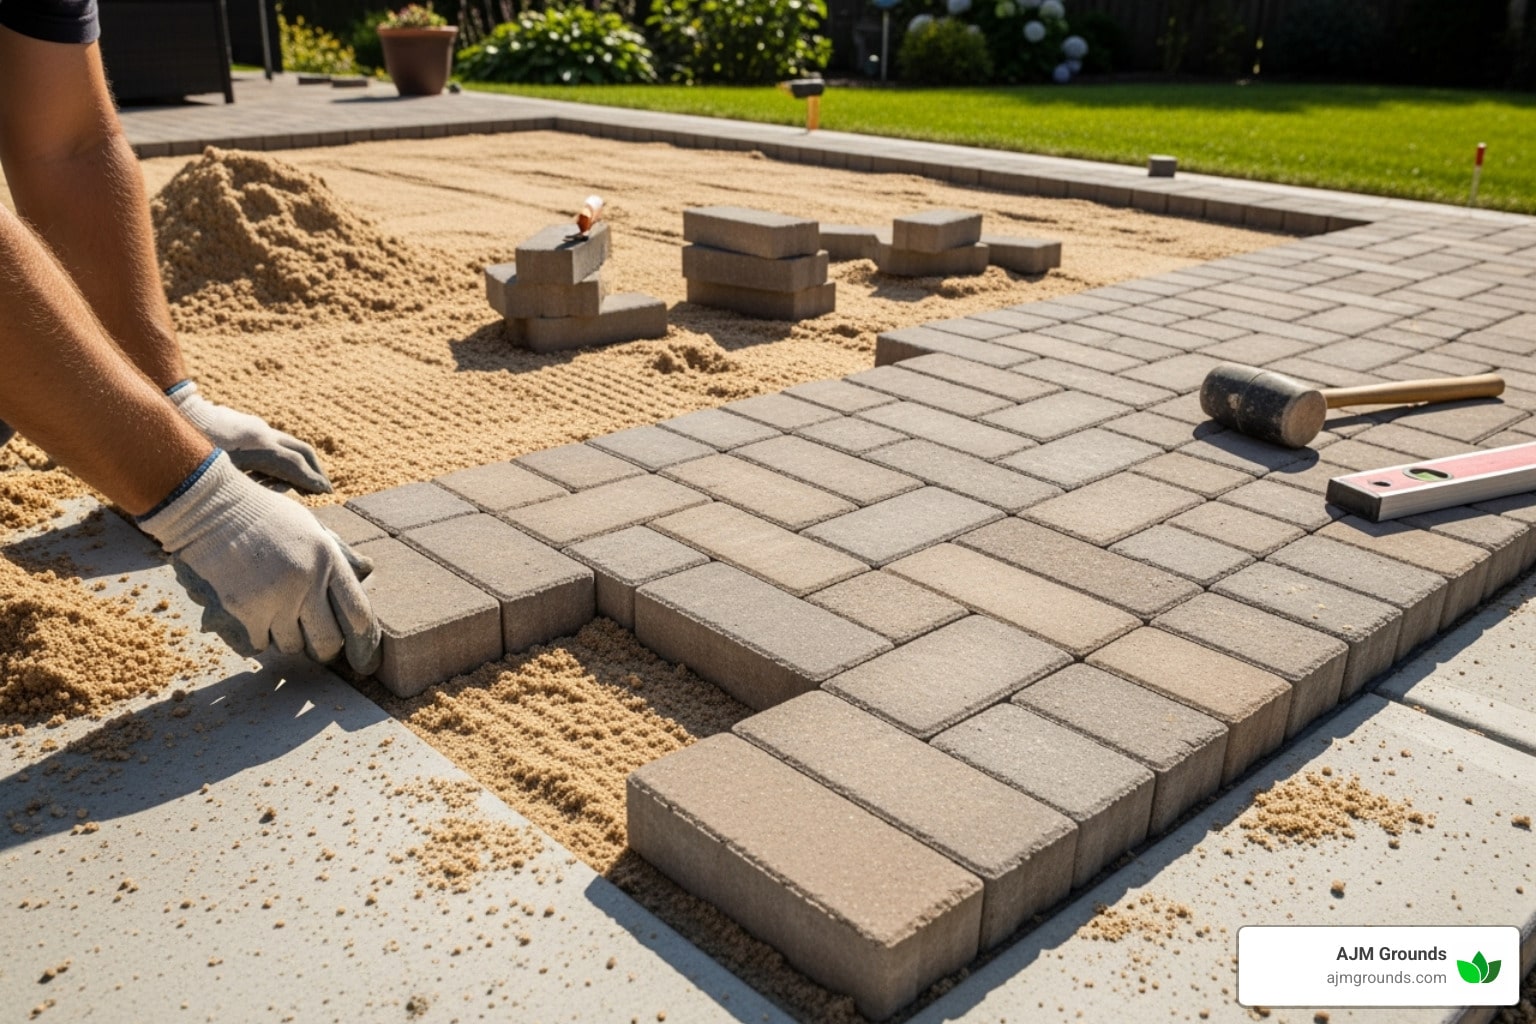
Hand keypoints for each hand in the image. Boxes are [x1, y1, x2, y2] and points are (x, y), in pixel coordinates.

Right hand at [139, 451, 380, 673]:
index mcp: (328, 559)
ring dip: (287, 640)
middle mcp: (307, 580)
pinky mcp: (244, 610)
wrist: (211, 509)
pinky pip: (261, 644)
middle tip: (317, 647)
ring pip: (292, 646)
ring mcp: (275, 597)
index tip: (364, 662)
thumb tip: (369, 570)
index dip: (365, 644)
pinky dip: (258, 638)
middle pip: (328, 642)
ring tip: (277, 617)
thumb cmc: (264, 516)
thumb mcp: (311, 526)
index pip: (358, 614)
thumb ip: (339, 553)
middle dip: (324, 651)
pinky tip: (253, 616)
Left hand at [169, 381, 332, 493]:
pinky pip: (274, 442)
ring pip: (289, 445)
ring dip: (297, 465)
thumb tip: (263, 503)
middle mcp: (263, 434)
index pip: (295, 466)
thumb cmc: (188, 450)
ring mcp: (256, 427)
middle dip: (315, 470)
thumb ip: (244, 487)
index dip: (312, 481)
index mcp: (258, 447)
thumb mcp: (216, 474)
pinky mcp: (247, 425)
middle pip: (302, 451)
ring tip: (295, 486)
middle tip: (322, 488)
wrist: (173, 407)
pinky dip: (281, 459)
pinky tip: (269, 474)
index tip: (325, 493)